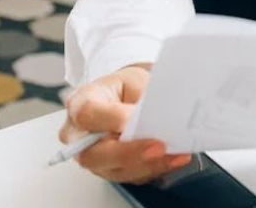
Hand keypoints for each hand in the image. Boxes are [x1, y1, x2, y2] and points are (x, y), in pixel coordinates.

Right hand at [58, 64, 191, 183]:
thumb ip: (140, 98)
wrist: (127, 97)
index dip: (112, 119)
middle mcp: (80, 136)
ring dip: (148, 165)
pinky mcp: (111, 170)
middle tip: (159, 147)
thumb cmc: (126, 87)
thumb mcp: (133, 80)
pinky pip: (131, 176)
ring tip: (175, 154)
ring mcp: (94, 157)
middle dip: (130, 153)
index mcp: (80, 104)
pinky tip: (173, 159)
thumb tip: (156, 117)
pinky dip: (155, 168)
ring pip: (114, 170)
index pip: (87, 114)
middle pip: (94, 155)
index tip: (135, 118)